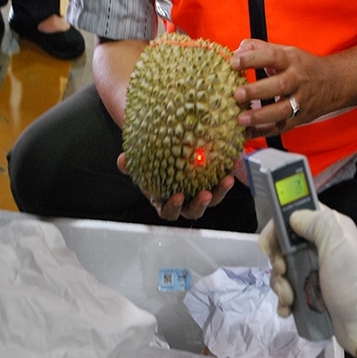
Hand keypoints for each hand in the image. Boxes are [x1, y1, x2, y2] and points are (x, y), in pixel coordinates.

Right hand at [117, 152, 234, 220]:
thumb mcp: (138, 160)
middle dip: (200, 204)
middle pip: (194, 210)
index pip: (168, 212)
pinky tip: (234, 161)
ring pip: (212, 199)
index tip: (177, 196)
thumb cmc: (151, 158)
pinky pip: (222, 181)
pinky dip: (228, 172)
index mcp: (165, 200)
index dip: (173, 207)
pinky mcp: (213, 180)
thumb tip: (123, 160)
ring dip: (220, 191)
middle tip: (205, 193)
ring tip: (226, 179)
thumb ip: (130, 163)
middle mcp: (184, 200)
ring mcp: (200, 191)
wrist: (165, 146)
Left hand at [230, 39, 339, 138]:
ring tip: (241, 119)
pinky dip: (263, 132)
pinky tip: (247, 133)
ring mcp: (300, 101)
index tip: (233, 62)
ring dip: (260, 116)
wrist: (334, 84)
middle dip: (257, 91)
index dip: (252, 59)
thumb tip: (237, 51)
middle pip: (279, 85)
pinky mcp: (298, 118)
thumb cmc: (301, 67)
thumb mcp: (285, 52)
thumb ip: (259, 49)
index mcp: (292, 61)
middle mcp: (297, 80)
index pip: (272, 56)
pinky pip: (281, 127)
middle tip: (237, 94)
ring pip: (282, 110)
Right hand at [258, 203, 356, 357]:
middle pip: (282, 244)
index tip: (269, 244)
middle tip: (283, 272)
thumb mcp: (338, 244)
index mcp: (328, 229)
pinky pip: (285, 290)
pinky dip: (283, 299)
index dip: (277, 227)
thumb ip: (316, 223)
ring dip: (280, 284)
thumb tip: (293, 218)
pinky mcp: (308, 291)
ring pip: (281, 269)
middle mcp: (318, 246)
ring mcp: (312, 270)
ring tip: (290, 298)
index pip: (293, 215)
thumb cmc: (352, 281)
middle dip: (277, 260)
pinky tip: (288, 308)